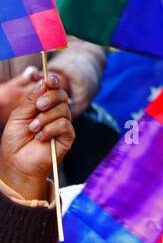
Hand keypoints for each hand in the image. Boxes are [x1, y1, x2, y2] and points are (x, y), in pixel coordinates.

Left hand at [0, 73, 73, 200]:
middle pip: (62, 95)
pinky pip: (64, 124)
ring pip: (63, 110)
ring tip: (33, 129)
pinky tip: (40, 137)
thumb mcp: (19, 115)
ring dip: (45, 118)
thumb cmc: (15, 140)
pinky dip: (50, 129)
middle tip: (38, 106)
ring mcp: (62, 124)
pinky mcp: (68, 136)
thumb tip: (44, 83)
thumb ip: (31, 100)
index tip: (49, 80)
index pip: (53, 88)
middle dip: (50, 98)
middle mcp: (55, 113)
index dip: (53, 82)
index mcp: (43, 105)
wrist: (17, 162)